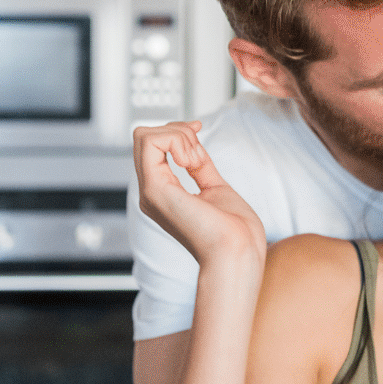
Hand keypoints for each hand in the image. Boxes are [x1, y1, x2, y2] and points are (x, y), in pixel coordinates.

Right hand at [133, 122, 265, 265]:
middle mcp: (151, 193)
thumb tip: (193, 145)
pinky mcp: (155, 190)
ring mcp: (150, 192)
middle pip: (144, 137)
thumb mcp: (215, 188)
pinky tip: (191, 161)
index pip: (152, 147)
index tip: (198, 132)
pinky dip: (175, 140)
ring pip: (144, 136)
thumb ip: (200, 168)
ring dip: (178, 136)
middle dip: (177, 131)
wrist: (238, 252)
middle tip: (199, 154)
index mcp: (163, 194)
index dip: (176, 131)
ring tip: (196, 160)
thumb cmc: (235, 231)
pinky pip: (150, 142)